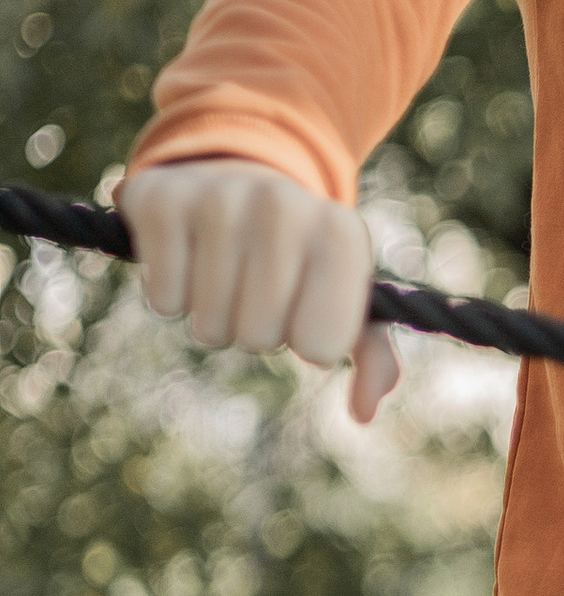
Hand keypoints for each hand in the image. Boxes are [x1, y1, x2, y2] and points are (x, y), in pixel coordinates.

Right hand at [121, 157, 402, 423]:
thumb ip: (371, 356)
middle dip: (256, 330)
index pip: (323, 347)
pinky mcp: (160, 200)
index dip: (308, 340)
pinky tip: (185, 257)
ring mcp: (219, 197)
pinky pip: (164, 302)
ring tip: (222, 271)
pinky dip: (170, 297)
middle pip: (261, 340)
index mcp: (341, 232)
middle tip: (256, 288)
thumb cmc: (297, 258)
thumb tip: (363, 413)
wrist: (233, 182)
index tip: (305, 303)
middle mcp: (283, 205)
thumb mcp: (344, 296)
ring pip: (210, 327)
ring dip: (213, 318)